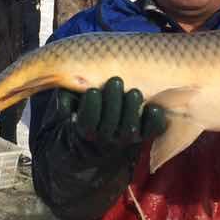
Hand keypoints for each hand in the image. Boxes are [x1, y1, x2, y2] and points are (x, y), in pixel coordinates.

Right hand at [52, 77, 166, 151]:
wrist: (98, 137)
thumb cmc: (82, 111)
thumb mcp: (68, 104)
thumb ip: (65, 97)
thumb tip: (69, 89)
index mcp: (85, 130)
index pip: (88, 122)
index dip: (91, 106)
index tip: (93, 90)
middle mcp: (106, 138)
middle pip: (110, 124)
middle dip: (113, 100)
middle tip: (115, 80)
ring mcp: (125, 138)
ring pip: (129, 128)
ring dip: (132, 108)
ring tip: (133, 91)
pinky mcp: (142, 135)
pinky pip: (152, 131)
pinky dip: (154, 120)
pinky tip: (154, 106)